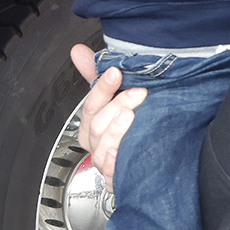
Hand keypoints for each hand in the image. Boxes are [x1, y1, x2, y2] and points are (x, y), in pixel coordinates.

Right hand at [71, 43, 147, 182]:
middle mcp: (95, 144)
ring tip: (133, 115)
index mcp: (90, 125)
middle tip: (138, 92)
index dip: (102, 87)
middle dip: (118, 105)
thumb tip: (78, 51)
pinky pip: (111, 173)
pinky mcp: (116, 179)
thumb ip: (96, 76)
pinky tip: (122, 152)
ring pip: (103, 145)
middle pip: (97, 124)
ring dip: (117, 129)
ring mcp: (104, 162)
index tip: (116, 72)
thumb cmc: (130, 127)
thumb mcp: (115, 98)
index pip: (91, 104)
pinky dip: (115, 162)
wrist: (151, 162)